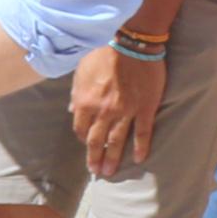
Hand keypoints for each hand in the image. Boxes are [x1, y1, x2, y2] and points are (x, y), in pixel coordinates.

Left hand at [71, 45, 166, 179]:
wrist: (132, 45)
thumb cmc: (104, 54)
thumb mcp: (81, 71)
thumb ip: (76, 92)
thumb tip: (71, 109)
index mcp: (85, 102)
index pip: (80, 128)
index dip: (82, 138)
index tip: (85, 145)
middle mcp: (103, 111)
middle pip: (96, 140)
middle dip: (94, 157)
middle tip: (96, 171)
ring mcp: (125, 112)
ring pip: (117, 141)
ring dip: (113, 158)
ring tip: (110, 172)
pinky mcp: (144, 109)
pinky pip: (143, 132)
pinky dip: (141, 147)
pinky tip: (139, 159)